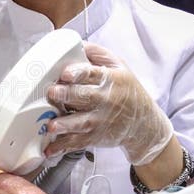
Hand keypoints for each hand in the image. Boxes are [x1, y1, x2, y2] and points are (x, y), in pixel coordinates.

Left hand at [45, 43, 172, 165]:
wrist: (144, 123)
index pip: (93, 74)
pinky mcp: (95, 137)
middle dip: (66, 95)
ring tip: (52, 125)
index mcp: (111, 80)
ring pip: (81, 123)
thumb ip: (98, 54)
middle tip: (52, 92)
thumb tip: (77, 44)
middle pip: (84, 97)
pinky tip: (49, 149)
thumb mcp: (120, 66)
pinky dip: (63, 147)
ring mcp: (100, 121)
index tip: (66, 73)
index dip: (79, 73)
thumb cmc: (128, 91)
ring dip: (65, 124)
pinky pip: (77, 143)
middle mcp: (105, 101)